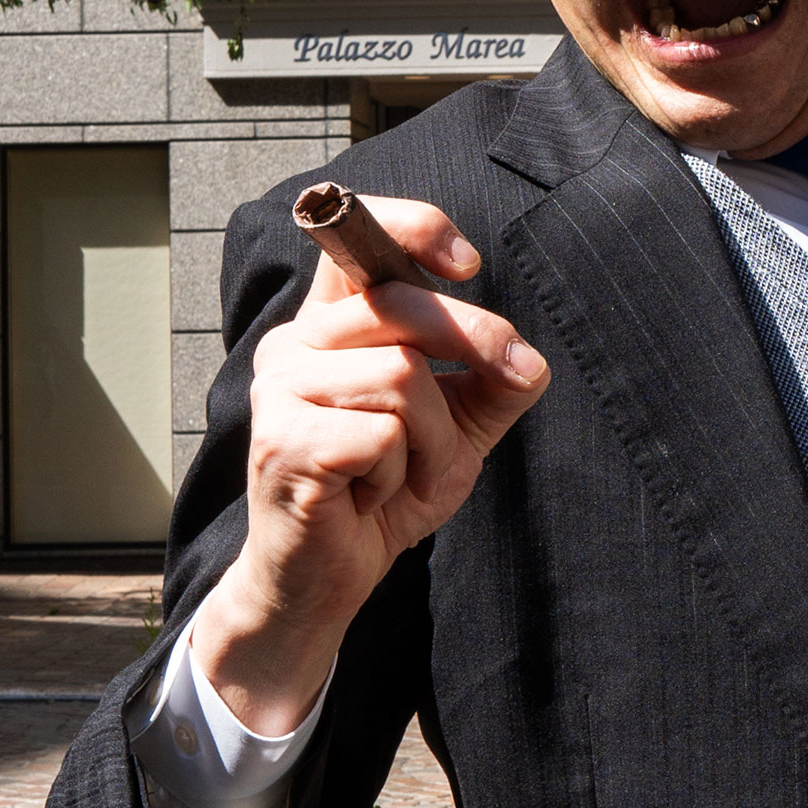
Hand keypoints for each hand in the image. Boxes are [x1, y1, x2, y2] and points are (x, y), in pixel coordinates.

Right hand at [192, 198, 549, 733]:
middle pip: (400, 303)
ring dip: (434, 438)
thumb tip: (528, 361)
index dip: (415, 229)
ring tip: (406, 474)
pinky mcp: (281, 442)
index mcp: (329, 322)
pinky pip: (380, 436)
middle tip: (520, 372)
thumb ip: (493, 385)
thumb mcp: (458, 430)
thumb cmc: (384, 492)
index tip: (469, 264)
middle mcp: (293, 342)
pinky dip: (401, 474)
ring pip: (400, 375)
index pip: (357, 238)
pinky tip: (370, 497)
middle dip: (478, 339)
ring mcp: (279, 390)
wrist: (329, 579)